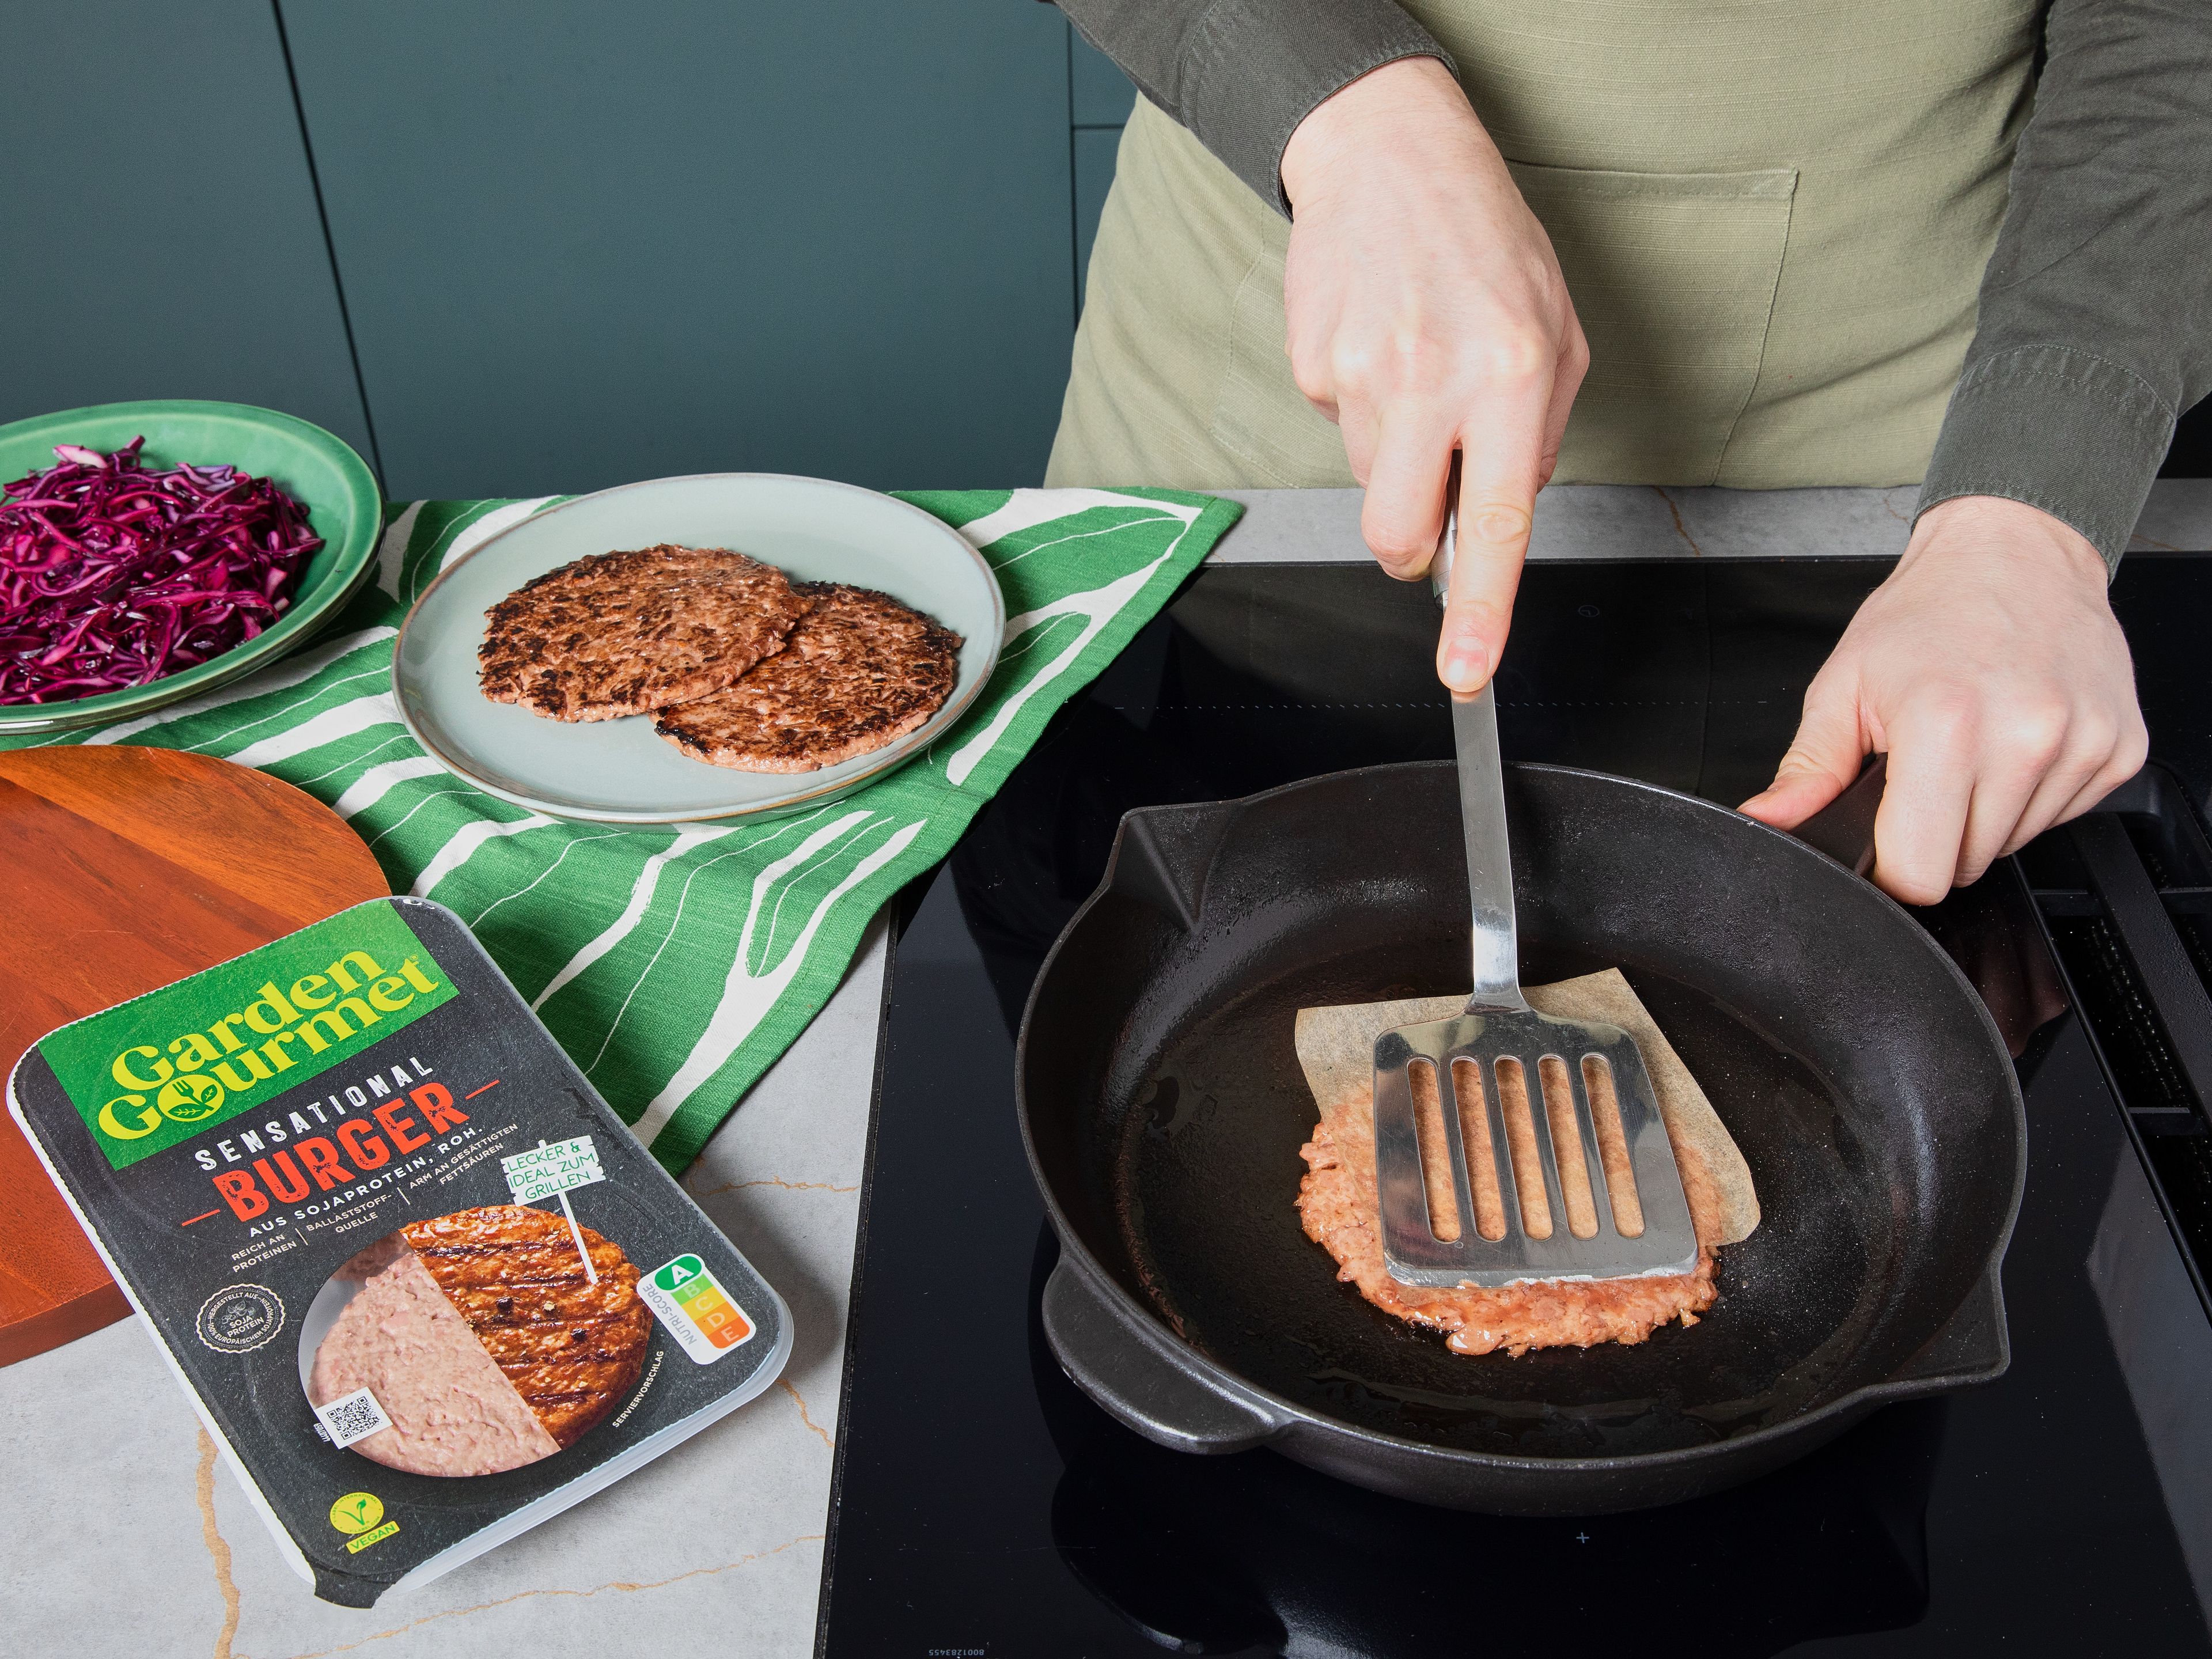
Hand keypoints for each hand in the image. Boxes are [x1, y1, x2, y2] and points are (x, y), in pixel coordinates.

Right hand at [1279, 56, 1586, 695]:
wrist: (1390, 156)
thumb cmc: (1485, 244)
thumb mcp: (1555, 333)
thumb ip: (1537, 434)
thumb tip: (1499, 519)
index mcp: (1509, 377)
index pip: (1495, 525)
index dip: (1480, 614)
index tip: (1467, 673)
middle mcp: (1433, 382)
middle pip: (1398, 536)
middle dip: (1413, 545)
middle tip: (1432, 491)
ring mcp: (1362, 376)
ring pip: (1371, 483)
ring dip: (1395, 453)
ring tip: (1416, 368)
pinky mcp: (1313, 366)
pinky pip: (1340, 428)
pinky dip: (1363, 405)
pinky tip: (1382, 343)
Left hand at [1740, 496, 2146, 902]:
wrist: (2014, 553)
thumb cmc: (1927, 614)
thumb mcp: (1843, 685)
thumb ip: (1807, 769)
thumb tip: (1767, 821)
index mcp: (1945, 727)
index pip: (1919, 874)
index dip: (1892, 866)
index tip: (1886, 832)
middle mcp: (2024, 738)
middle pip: (1967, 865)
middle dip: (1937, 833)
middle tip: (1928, 767)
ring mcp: (2081, 745)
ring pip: (2014, 845)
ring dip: (1985, 813)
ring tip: (1974, 743)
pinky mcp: (2121, 749)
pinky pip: (2061, 817)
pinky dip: (2032, 794)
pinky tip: (2015, 739)